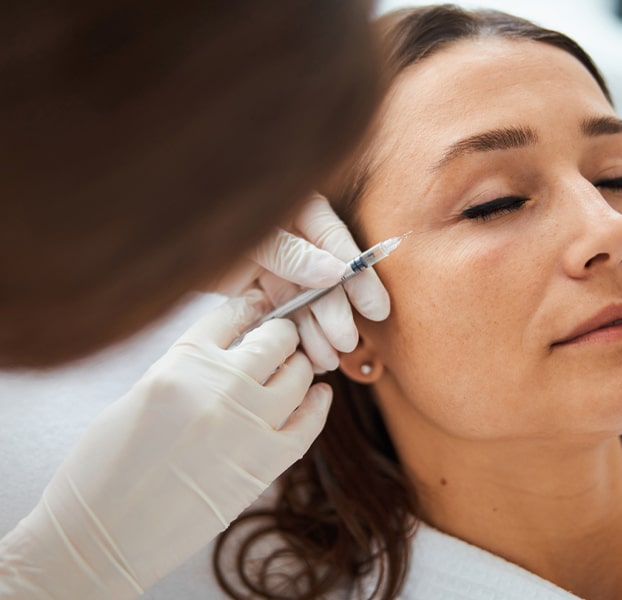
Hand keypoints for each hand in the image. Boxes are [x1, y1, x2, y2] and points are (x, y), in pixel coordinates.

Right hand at [0, 290, 329, 598]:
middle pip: (275, 339)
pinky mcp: (265, 464)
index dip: (250, 308)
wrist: (102, 537)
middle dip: (281, 335)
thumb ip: (187, 368)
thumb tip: (227, 356)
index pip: (230, 315)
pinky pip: (309, 423)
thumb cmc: (104, 468)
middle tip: (282, 341)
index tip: (260, 308)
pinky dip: (318, 405)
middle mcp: (219, 385)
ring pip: (299, 375)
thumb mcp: (140, 396)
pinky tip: (319, 396)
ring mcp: (247, 424)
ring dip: (300, 368)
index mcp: (180, 362)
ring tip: (296, 369)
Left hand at [214, 194, 389, 371]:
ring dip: (317, 330)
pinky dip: (293, 333)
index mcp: (297, 209)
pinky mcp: (256, 285)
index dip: (359, 277)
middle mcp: (292, 236)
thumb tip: (337, 272)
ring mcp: (274, 262)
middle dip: (335, 312)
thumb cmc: (198, 213)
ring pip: (304, 300)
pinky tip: (306, 356)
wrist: (151, 229)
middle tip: (344, 342)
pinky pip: (281, 312)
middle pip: (324, 277)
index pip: (336, 243)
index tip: (375, 307)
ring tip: (326, 361)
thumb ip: (291, 253)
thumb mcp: (249, 234)